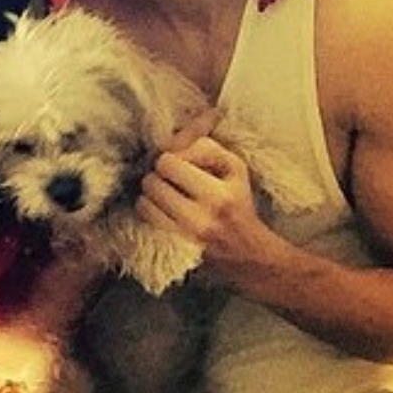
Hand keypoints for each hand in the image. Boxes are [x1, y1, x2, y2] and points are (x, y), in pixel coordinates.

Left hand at [137, 134, 274, 280]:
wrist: (247, 251)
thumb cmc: (238, 201)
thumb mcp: (234, 167)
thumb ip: (205, 147)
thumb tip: (175, 141)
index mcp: (219, 194)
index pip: (169, 162)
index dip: (170, 157)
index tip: (178, 161)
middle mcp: (200, 218)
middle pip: (153, 182)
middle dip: (157, 175)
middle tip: (168, 177)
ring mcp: (185, 236)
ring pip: (144, 202)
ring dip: (150, 193)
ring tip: (164, 192)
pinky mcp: (175, 247)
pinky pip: (146, 219)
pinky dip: (149, 209)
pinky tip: (161, 207)